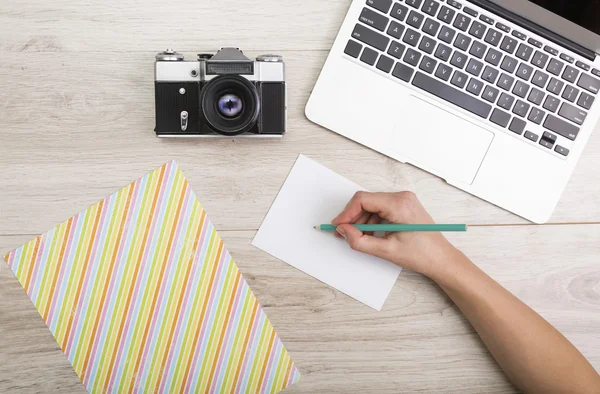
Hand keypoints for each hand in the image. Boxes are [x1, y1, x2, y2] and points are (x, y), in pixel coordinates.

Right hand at [331, 191, 455, 276]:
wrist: (441, 259)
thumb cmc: (422, 255)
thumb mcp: (386, 251)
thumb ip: (360, 241)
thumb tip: (343, 230)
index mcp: (399, 205)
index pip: (363, 199)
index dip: (346, 213)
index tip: (338, 225)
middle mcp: (402, 197)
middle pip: (366, 201)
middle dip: (353, 218)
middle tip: (343, 233)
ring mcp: (404, 200)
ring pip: (372, 206)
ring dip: (361, 221)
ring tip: (359, 238)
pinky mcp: (403, 206)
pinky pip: (380, 209)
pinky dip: (371, 221)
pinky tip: (370, 235)